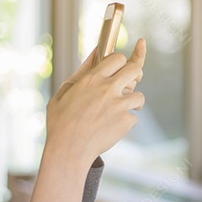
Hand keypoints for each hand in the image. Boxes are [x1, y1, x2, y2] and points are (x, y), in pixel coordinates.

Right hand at [44, 39, 146, 165]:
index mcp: (92, 79)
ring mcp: (119, 105)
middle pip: (135, 70)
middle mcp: (108, 88)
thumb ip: (82, 71)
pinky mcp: (125, 121)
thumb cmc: (61, 122)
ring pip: (139, 96)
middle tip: (130, 83)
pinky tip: (112, 128)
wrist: (68, 150)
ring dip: (133, 103)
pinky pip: (134, 117)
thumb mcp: (64, 92)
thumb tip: (95, 52)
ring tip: (120, 111)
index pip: (118, 58)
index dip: (120, 63)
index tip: (118, 70)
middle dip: (135, 75)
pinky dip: (126, 123)